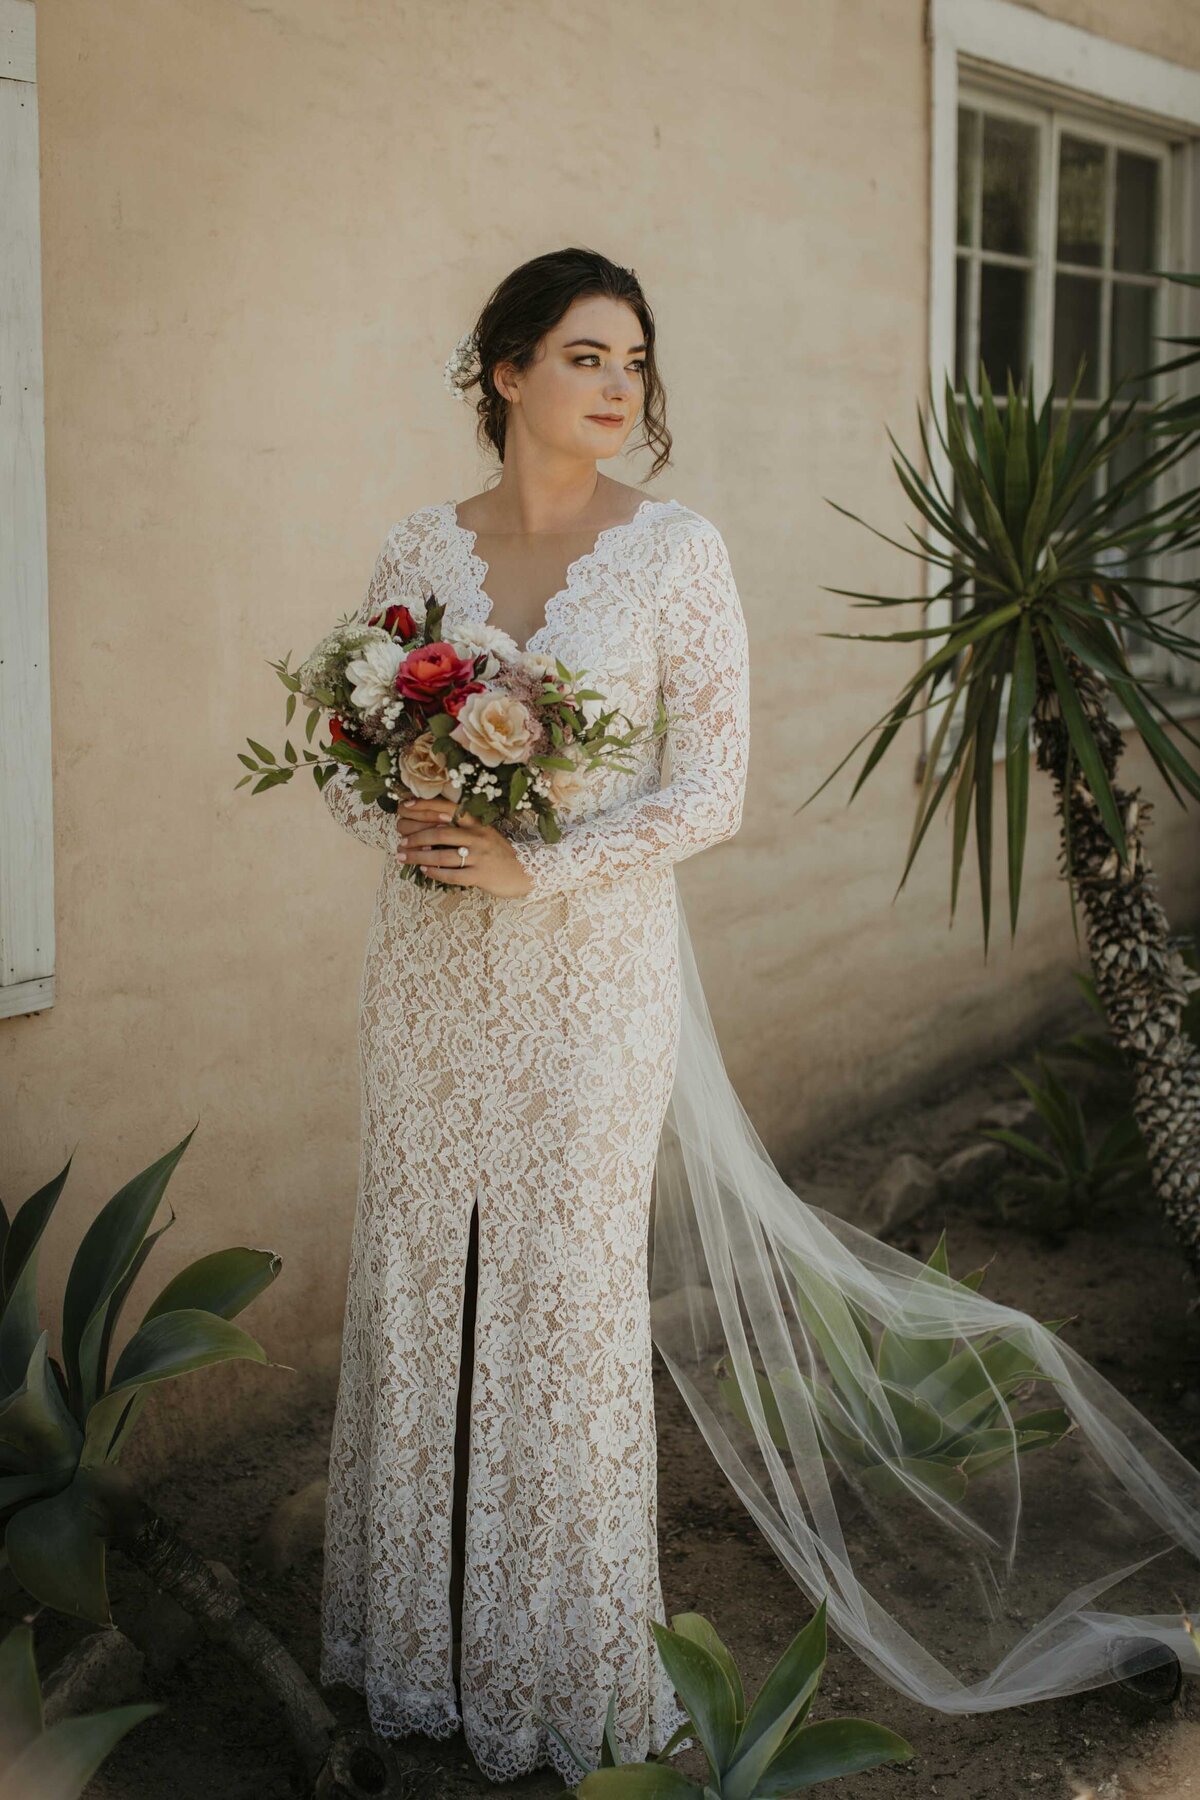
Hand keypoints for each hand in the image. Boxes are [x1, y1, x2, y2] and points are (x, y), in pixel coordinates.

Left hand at [394, 797, 533, 897]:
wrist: (524, 872)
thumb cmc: (498, 853)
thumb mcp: (484, 833)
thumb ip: (463, 827)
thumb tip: (431, 823)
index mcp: (477, 823)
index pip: (448, 808)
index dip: (424, 806)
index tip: (404, 806)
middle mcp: (478, 836)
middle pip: (440, 833)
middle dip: (415, 837)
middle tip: (400, 843)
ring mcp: (479, 857)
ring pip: (443, 856)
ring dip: (419, 857)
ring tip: (404, 857)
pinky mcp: (480, 876)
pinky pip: (452, 875)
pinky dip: (435, 873)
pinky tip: (424, 871)